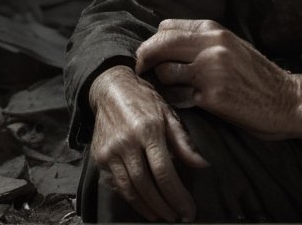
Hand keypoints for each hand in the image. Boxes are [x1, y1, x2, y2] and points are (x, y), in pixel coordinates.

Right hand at [88, 64, 209, 221]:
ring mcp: (110, 150)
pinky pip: (117, 183)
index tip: (188, 210)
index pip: (163, 171)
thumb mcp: (168, 114)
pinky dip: (131, 197)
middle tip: (177, 217)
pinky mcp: (99, 156)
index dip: (177, 195)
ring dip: (147, 207)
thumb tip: (202, 165)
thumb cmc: (144, 100)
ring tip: (162, 215)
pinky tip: (144, 203)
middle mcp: (126, 141)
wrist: (110, 88)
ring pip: (129, 189)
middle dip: (164, 206)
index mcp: (148, 129)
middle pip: (145, 184)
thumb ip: (183, 142)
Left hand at [135, 19, 301, 140]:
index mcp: (214, 30)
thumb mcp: (232, 46)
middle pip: (159, 46)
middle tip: (144, 71)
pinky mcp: (211, 96)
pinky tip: (186, 103)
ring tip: (171, 90)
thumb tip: (166, 42)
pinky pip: (178, 97)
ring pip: (164, 73)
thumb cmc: (257, 75)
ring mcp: (210, 70)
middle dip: (145, 59)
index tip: (153, 55)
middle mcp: (210, 45)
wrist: (287, 100)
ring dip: (162, 84)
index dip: (155, 42)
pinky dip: (176, 101)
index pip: (166, 28)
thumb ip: (203, 41)